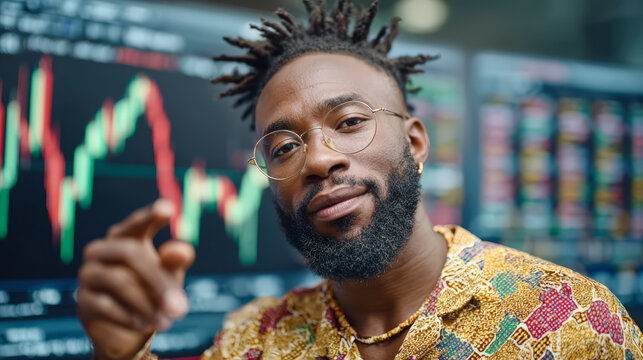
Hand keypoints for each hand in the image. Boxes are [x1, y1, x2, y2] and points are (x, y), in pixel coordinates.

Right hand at [77, 199, 194, 359]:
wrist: (133, 331)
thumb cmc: (155, 293)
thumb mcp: (171, 276)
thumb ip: (176, 261)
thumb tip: (182, 250)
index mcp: (127, 237)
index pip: (137, 223)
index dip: (150, 216)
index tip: (167, 209)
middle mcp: (103, 250)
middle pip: (130, 253)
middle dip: (158, 280)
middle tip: (180, 308)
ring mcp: (89, 273)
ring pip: (119, 281)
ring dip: (147, 304)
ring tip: (166, 321)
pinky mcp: (83, 300)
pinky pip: (106, 305)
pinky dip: (131, 317)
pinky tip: (145, 325)